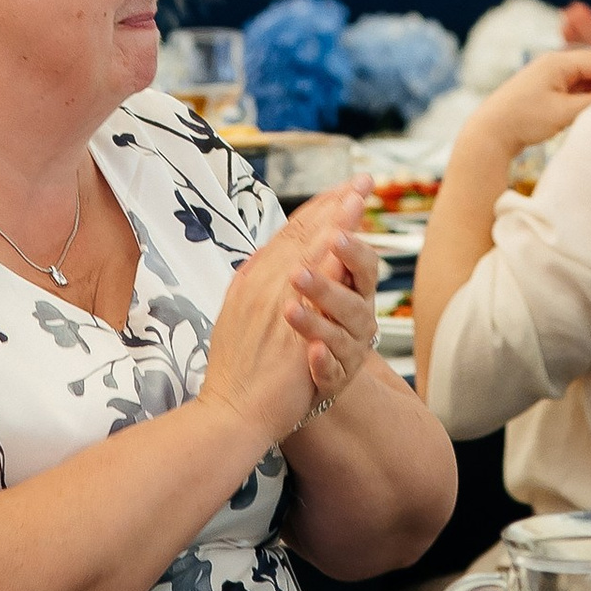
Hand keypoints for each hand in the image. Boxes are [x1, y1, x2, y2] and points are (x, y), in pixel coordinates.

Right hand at [200, 183, 374, 444]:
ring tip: (358, 196)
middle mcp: (262, 284)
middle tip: (361, 180)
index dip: (318, 209)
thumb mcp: (238, 315)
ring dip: (334, 221)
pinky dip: (327, 260)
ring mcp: (274, 303)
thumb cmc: (238, 371)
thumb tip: (262, 262)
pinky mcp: (287, 327)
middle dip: (334, 204)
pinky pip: (310, 285)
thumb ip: (253, 287)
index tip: (343, 189)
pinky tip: (346, 241)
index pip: (290, 234)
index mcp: (253, 279)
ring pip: (307, 252)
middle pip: (302, 233)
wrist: (230, 411)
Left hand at [479, 41, 590, 155]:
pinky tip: (588, 115)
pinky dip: (583, 99)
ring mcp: (547, 77)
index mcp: (558, 62)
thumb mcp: (564, 112)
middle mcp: (553, 64)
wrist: (490, 132)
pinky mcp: (543, 90)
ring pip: (583, 80)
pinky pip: (572, 90)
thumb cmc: (525, 119)